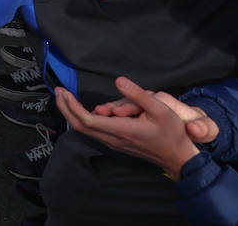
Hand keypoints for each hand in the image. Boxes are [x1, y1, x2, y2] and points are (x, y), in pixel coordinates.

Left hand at [55, 78, 200, 179]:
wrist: (178, 157)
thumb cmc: (171, 132)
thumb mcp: (160, 109)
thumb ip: (137, 95)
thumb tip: (119, 80)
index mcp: (121, 130)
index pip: (87, 120)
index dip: (72, 106)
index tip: (64, 91)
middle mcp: (113, 139)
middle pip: (79, 126)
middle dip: (65, 108)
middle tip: (59, 91)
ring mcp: (113, 143)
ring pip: (85, 130)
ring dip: (72, 113)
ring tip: (66, 97)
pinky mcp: (116, 143)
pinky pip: (93, 131)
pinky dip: (81, 119)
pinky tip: (81, 108)